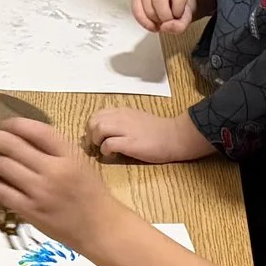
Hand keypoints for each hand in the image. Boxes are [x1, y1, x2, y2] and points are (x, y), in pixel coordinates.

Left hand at [0, 118, 121, 249]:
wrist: (99, 228)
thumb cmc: (90, 194)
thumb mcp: (80, 163)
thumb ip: (55, 149)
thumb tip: (21, 136)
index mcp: (69, 154)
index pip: (36, 130)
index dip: (14, 123)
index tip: (4, 123)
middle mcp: (53, 170)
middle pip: (13, 145)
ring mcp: (40, 191)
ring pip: (2, 167)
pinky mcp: (30, 211)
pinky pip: (1, 192)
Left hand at [86, 108, 214, 163]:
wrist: (175, 136)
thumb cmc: (157, 131)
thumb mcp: (136, 119)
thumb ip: (120, 122)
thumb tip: (104, 130)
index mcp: (122, 112)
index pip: (97, 114)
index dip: (92, 127)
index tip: (96, 137)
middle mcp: (122, 117)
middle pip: (94, 120)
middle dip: (90, 134)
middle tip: (96, 144)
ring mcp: (126, 129)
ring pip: (99, 128)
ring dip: (96, 140)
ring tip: (103, 148)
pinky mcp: (130, 143)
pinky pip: (108, 144)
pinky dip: (105, 150)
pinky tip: (111, 154)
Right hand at [133, 0, 206, 33]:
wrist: (171, 7)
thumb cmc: (177, 10)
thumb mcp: (186, 19)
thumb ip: (180, 25)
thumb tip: (165, 27)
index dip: (178, 12)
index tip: (178, 16)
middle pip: (159, 0)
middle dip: (164, 17)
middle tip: (167, 22)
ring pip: (147, 7)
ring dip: (153, 20)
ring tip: (159, 22)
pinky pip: (136, 11)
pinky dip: (144, 22)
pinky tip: (151, 25)